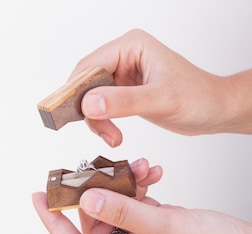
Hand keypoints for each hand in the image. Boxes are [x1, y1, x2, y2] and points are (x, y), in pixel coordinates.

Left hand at [33, 158, 251, 233]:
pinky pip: (139, 198)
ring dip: (126, 182)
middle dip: (98, 189)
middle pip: (97, 217)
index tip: (39, 199)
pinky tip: (154, 172)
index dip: (54, 223)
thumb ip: (126, 213)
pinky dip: (142, 183)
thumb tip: (88, 201)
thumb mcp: (168, 229)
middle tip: (99, 166)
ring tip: (141, 165)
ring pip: (119, 203)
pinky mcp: (157, 220)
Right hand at [69, 29, 251, 146]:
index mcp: (131, 47)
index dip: (76, 89)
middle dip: (89, 110)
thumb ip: (123, 101)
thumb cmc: (197, 97)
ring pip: (93, 98)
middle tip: (102, 131)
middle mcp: (124, 58)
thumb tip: (88, 104)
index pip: (90, 65)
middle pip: (88, 83)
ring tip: (112, 137)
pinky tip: (113, 134)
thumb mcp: (160, 100)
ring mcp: (124, 76)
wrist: (212, 110)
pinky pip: (103, 106)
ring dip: (98, 120)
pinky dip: (103, 122)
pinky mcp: (126, 92)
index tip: (70, 113)